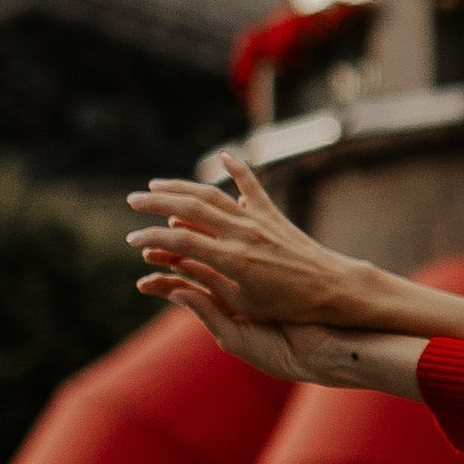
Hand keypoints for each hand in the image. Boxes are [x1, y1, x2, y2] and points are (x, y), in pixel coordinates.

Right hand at [127, 159, 396, 334]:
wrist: (330, 290)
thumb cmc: (285, 306)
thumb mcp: (241, 304)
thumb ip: (205, 286)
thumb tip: (172, 273)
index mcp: (231, 260)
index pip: (179, 242)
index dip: (152, 239)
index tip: (132, 241)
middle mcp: (242, 234)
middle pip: (189, 209)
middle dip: (156, 202)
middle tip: (132, 200)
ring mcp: (258, 220)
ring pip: (213, 194)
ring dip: (182, 186)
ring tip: (158, 184)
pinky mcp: (273, 215)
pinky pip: (253, 186)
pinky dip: (238, 169)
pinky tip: (225, 156)